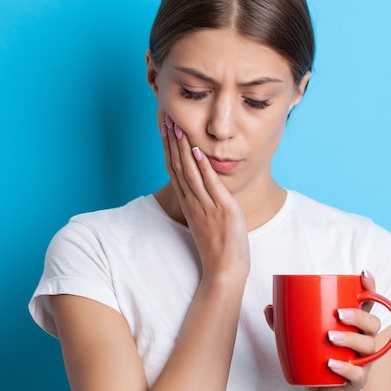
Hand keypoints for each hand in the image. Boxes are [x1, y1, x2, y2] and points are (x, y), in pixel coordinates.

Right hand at [161, 114, 249, 278]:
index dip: (169, 149)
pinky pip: (210, 185)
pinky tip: (198, 150)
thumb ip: (203, 204)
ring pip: (190, 172)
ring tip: (177, 127)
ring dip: (183, 148)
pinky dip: (203, 167)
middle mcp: (194, 203)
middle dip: (172, 142)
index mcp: (189, 205)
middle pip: (178, 167)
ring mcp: (207, 206)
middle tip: (166, 120)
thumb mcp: (206, 222)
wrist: (225, 270)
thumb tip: (204, 189)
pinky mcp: (222, 209)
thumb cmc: (218, 249)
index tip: (165, 130)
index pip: (175, 171)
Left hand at [264, 271, 380, 390]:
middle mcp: (363, 342)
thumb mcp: (303, 340)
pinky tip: (332, 363)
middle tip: (339, 313)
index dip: (369, 287)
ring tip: (330, 336)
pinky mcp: (356, 382)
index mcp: (353, 326)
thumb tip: (270, 307)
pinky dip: (346, 368)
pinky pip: (358, 375)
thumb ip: (287, 324)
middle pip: (373, 323)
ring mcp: (362, 362)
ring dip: (351, 338)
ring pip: (369, 346)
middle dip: (359, 315)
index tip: (363, 273)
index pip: (368, 304)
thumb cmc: (318, 362)